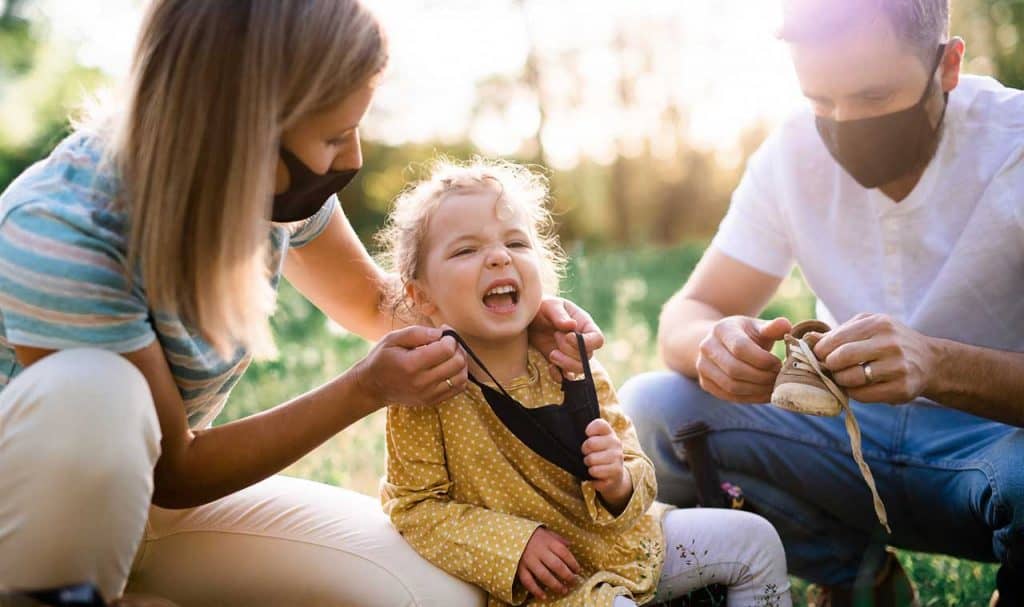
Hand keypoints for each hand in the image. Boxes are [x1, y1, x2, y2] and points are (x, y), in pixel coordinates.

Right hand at [353, 325, 466, 406]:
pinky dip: (459, 375)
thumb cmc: (382, 358)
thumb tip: (441, 333)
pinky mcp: (432, 401)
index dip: (449, 338)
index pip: (446, 350)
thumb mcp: (392, 339)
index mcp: (411, 365)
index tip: (443, 333)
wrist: (372, 387)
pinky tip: (449, 366)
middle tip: (448, 342)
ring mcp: (428, 395)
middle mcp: (422, 383)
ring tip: (450, 354)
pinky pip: (458, 388)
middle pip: (457, 363)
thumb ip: (417, 333)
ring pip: (461, 377)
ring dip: (461, 362)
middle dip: (457, 348)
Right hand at [517, 527, 580, 599]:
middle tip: (573, 582)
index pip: (564, 553)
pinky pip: (528, 581)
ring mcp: (529, 560)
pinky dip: (536, 590)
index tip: (578, 570)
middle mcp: (539, 551)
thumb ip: (558, 539)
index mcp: (547, 541)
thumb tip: (570, 545)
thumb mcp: (546, 532)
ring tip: (564, 590)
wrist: (510, 533)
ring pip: (544, 575)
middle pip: (556, 565)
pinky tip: (544, 596)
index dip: (573, 563)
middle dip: (567, 576)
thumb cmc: (532, 535)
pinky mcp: (520, 568)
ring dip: (555, 585)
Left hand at [529, 297, 604, 380]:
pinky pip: (565, 377)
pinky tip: (549, 367)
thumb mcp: (550, 306)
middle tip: (555, 337)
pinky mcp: (560, 364)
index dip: (586, 342)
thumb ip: (559, 315)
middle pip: (588, 357)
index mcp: (585, 326)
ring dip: (566, 364)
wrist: (529, 320)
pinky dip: (558, 376)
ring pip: (579, 369)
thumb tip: (572, 325)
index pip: (597, 340)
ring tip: (551, 354)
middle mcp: (582, 342)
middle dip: (570, 351)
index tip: (568, 336)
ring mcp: (571, 355)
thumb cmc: (543, 308)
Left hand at [582, 419, 631, 508]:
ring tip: (593, 465)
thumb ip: (589, 435)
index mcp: (610, 433)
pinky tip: (598, 474)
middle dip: (584, 451)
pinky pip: (595, 472)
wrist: (616, 475)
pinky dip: (592, 474)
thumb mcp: (597, 442)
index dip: (590, 429)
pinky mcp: (617, 472)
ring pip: (592, 459)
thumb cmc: (601, 455)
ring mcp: (618, 458)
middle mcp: (616, 444)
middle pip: (590, 443)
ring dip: (588, 464)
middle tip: (588, 455)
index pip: (599, 424)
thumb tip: (575, 433)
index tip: (587, 435)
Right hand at [696, 316, 790, 402]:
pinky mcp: (705, 383)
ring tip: (773, 387)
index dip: (763, 360)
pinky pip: (729, 397)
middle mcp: (707, 347)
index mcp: (721, 329)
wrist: (719, 343)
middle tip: (779, 379)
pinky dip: (750, 398)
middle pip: (734, 369)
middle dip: (761, 377)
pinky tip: (764, 394)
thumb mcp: (758, 327)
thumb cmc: (745, 335)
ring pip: (731, 386)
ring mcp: (703, 366)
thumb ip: (772, 328)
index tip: (779, 364)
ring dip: (757, 390)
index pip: (740, 348)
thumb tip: (785, 325)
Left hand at [814, 313, 935, 403]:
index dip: (820, 351)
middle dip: (829, 366)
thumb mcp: (868, 327)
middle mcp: (890, 344)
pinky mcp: (902, 388)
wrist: (929, 361)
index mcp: (878, 324)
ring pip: (851, 378)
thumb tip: (807, 339)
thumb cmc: (889, 342)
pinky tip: (858, 387)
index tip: (818, 356)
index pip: (835, 340)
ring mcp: (898, 367)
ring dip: (840, 381)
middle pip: (841, 358)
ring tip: (843, 377)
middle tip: (829, 368)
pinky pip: (863, 395)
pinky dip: (854, 393)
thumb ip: (838, 333)